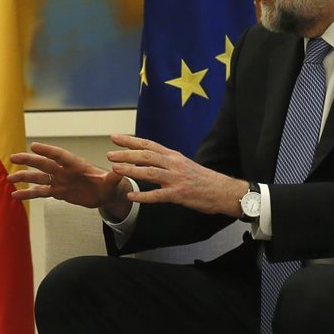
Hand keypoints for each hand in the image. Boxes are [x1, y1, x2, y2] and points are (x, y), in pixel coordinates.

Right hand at [9, 141, 131, 218]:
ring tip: (9, 178)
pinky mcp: (57, 191)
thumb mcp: (112, 182)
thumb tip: (119, 170)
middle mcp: (64, 171)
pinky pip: (40, 192)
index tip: (34, 145)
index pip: (60, 156)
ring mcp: (59, 180)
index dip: (47, 150)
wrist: (104, 194)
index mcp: (76, 165)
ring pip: (38, 178)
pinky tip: (15, 195)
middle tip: (13, 157)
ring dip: (24, 177)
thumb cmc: (108, 185)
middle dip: (29, 160)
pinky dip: (28, 194)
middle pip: (44, 164)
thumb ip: (114, 177)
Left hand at [106, 133, 245, 216]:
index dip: (130, 140)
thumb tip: (144, 159)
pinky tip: (131, 196)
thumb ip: (164, 161)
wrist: (223, 191)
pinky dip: (143, 196)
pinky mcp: (179, 194)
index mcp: (173, 156)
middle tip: (110, 154)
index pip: (149, 144)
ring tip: (115, 169)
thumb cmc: (202, 179)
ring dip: (131, 170)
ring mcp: (176, 179)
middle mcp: (174, 164)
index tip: (115, 138)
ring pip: (150, 172)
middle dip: (126, 154)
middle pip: (146, 155)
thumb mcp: (183, 164)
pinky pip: (158, 195)